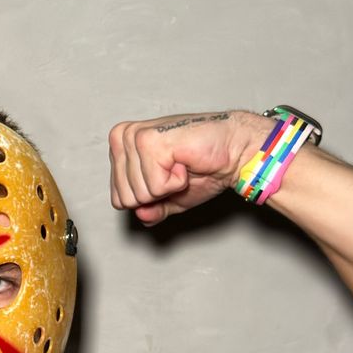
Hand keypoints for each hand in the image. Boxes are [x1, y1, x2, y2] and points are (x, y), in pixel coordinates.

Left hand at [108, 110, 268, 223]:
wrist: (233, 152)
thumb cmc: (204, 167)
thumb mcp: (170, 199)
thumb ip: (150, 210)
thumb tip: (140, 215)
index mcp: (121, 147)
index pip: (118, 198)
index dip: (149, 200)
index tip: (167, 178)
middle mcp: (123, 138)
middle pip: (126, 198)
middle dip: (156, 195)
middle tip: (175, 172)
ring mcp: (135, 137)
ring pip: (139, 194)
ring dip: (167, 187)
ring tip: (181, 165)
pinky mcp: (149, 141)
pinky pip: (154, 187)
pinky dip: (176, 182)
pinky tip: (184, 163)